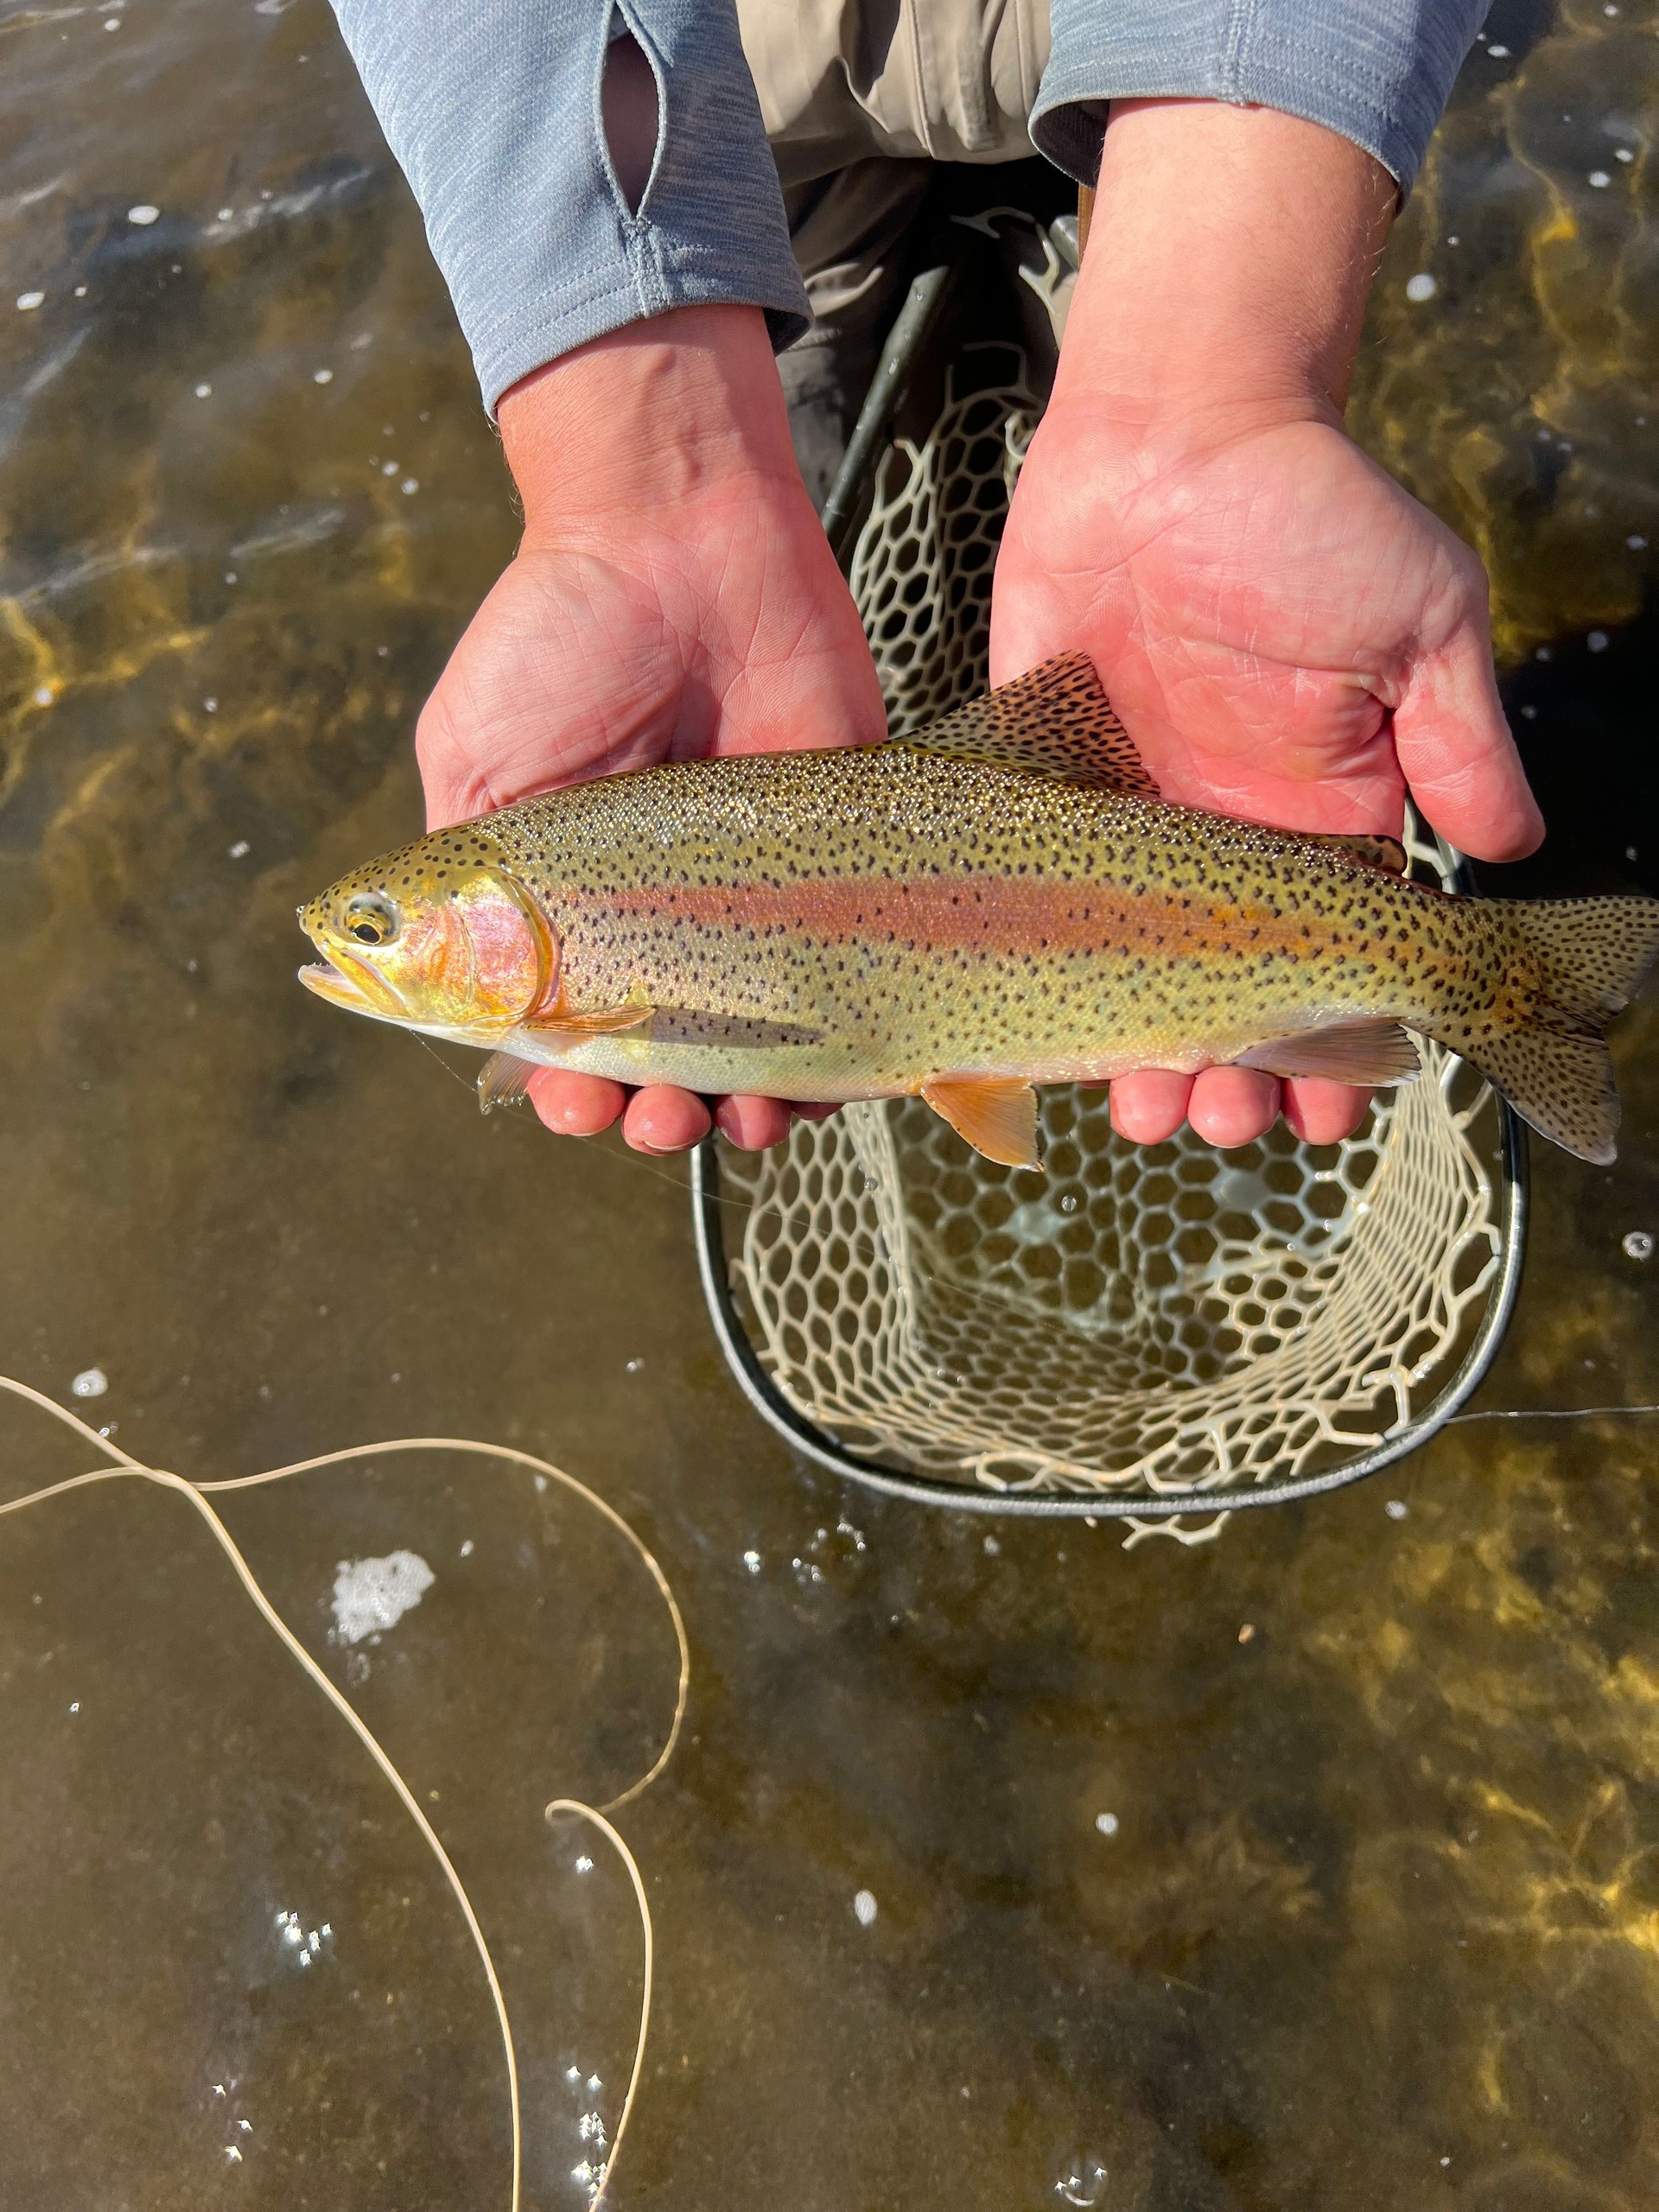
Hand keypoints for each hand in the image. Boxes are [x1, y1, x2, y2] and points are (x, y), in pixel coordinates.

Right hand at [417, 303, 886, 1153]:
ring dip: (741, 1109)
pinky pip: (852, 986)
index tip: (572, 1104)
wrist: (683, 533)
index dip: (568, 1089)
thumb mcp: (476, 762)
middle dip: (654, 1115)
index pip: (570, 1034)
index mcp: (571, 907)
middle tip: (654, 1116)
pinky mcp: (840, 866)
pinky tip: (820, 1085)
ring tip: (729, 1119)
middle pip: (667, 1061)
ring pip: (760, 1051)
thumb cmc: (559, 640)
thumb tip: (447, 994)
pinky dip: (840, 1055)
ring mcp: (757, 901)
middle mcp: (665, 919)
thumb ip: (464, 877)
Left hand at [993, 100, 1542, 1149]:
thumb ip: (1457, 741)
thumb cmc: (1311, 511)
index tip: (1327, 1112)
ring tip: (1141, 1112)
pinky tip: (1031, 1038)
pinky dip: (1037, 973)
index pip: (1336, 963)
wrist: (1173, 427)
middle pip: (1229, 991)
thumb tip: (1513, 854)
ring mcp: (1130, 822)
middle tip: (1216, 1120)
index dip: (1336, 1044)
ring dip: (1139, 1048)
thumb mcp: (1422, 618)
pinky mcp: (1045, 789)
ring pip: (1131, 973)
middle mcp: (1224, 838)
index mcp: (1324, 817)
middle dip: (1232, 1069)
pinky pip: (1039, 902)